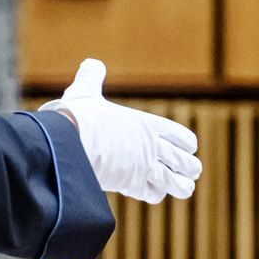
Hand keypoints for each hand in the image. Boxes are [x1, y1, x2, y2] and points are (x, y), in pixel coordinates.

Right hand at [41, 59, 201, 204]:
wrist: (68, 142)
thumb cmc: (78, 116)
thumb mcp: (86, 91)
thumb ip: (91, 77)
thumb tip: (90, 63)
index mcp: (148, 124)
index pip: (182, 137)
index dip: (186, 144)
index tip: (187, 148)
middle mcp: (152, 146)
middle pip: (186, 162)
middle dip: (189, 167)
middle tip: (190, 171)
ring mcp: (144, 167)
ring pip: (178, 183)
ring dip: (180, 185)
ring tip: (183, 187)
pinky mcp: (132, 184)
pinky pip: (154, 194)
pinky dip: (155, 194)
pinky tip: (150, 191)